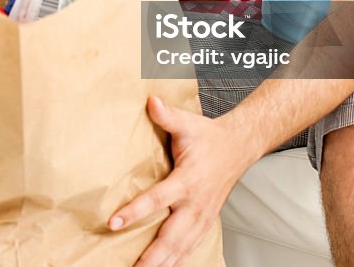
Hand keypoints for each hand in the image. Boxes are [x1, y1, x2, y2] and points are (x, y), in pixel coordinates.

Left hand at [109, 97, 245, 266]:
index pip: (158, 199)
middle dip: (152, 256)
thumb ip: (166, 115)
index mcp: (187, 180)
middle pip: (171, 236)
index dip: (135, 212)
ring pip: (182, 247)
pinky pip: (191, 247)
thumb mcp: (187, 123)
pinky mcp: (206, 221)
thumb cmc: (209, 137)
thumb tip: (150, 101)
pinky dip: (178, 261)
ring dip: (163, 263)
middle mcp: (195, 203)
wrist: (239, 147)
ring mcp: (202, 216)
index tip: (114, 223)